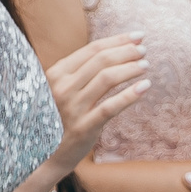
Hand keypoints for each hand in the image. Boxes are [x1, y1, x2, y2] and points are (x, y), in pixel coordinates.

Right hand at [37, 36, 149, 179]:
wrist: (45, 155)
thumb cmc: (58, 117)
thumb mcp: (60, 90)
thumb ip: (79, 72)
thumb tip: (113, 50)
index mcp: (56, 74)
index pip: (92, 49)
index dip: (117, 41)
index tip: (137, 36)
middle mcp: (62, 88)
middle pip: (101, 60)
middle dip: (126, 51)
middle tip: (144, 50)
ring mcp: (72, 108)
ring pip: (107, 79)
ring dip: (130, 69)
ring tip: (145, 65)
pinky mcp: (83, 127)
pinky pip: (110, 107)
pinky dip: (130, 95)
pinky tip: (145, 87)